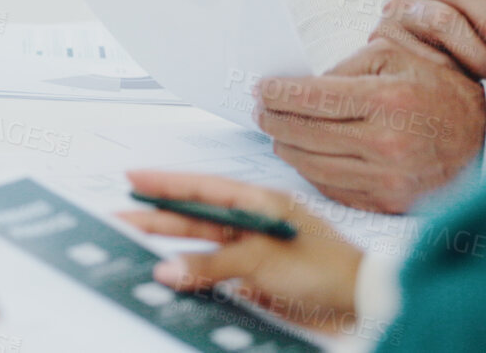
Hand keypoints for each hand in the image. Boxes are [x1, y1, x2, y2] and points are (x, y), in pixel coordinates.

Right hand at [119, 170, 362, 333]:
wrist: (365, 307)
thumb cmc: (327, 269)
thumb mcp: (262, 260)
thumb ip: (211, 264)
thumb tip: (166, 268)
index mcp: (259, 203)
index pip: (203, 188)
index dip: (165, 183)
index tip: (132, 178)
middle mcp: (254, 224)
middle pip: (195, 218)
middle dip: (156, 218)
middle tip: (120, 219)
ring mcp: (255, 253)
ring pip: (202, 248)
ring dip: (172, 250)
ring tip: (136, 248)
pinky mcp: (258, 282)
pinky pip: (215, 277)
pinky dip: (193, 279)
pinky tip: (174, 280)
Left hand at [255, 37, 483, 212]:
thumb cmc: (437, 91)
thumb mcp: (396, 58)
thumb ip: (344, 67)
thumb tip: (295, 85)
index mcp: (386, 100)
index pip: (308, 97)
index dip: (275, 93)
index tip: (260, 88)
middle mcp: (385, 142)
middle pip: (300, 132)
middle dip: (271, 118)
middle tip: (260, 109)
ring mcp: (386, 178)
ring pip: (308, 164)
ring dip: (284, 145)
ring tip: (276, 130)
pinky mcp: (387, 201)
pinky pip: (330, 187)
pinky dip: (309, 169)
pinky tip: (303, 153)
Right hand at [370, 0, 485, 83]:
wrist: (438, 80)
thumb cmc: (476, 55)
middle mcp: (404, 2)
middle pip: (442, 20)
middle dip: (478, 52)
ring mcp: (383, 30)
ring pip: (421, 53)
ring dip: (457, 72)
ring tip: (476, 90)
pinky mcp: (371, 57)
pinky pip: (402, 72)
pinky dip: (431, 86)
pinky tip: (448, 96)